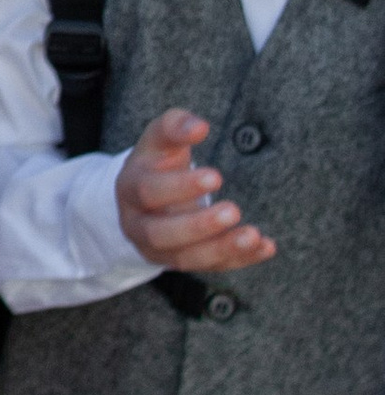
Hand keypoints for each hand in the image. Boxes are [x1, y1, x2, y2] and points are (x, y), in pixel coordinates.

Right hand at [116, 111, 274, 273]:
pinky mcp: (182, 263)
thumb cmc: (156, 164)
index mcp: (130, 188)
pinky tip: (265, 246)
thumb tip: (199, 126)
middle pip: (161, 234)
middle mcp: (138, 225)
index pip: (149, 191)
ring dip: (220, 249)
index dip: (180, 187)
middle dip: (198, 226)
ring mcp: (158, 250)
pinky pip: (211, 267)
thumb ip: (175, 127)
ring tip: (253, 235)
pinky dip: (239, 260)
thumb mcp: (158, 140)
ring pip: (185, 258)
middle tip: (233, 210)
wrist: (140, 199)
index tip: (216, 176)